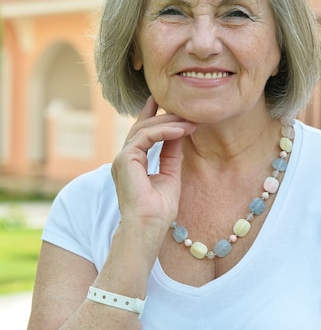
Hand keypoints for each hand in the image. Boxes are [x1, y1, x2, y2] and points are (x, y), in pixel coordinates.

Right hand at [111, 97, 195, 247]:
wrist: (148, 228)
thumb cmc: (158, 211)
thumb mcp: (170, 175)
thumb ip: (171, 154)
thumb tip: (180, 133)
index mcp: (132, 162)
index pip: (142, 133)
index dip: (152, 115)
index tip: (164, 101)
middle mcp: (124, 158)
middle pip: (143, 127)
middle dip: (164, 116)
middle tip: (188, 112)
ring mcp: (122, 158)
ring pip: (143, 128)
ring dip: (168, 123)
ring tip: (189, 122)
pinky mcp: (125, 160)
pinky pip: (145, 136)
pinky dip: (164, 131)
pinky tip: (181, 130)